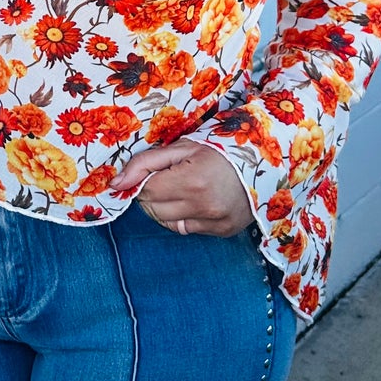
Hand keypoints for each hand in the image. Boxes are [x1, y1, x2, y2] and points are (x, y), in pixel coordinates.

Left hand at [110, 139, 253, 236]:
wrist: (264, 163)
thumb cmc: (220, 151)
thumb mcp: (182, 148)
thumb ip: (145, 163)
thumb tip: (115, 183)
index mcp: (192, 180)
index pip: (146, 190)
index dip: (145, 180)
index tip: (156, 172)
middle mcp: (203, 206)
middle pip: (153, 209)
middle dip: (154, 194)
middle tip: (170, 179)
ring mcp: (214, 222)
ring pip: (167, 222)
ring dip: (167, 207)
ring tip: (184, 189)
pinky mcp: (222, 232)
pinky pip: (187, 229)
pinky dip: (185, 217)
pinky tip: (198, 200)